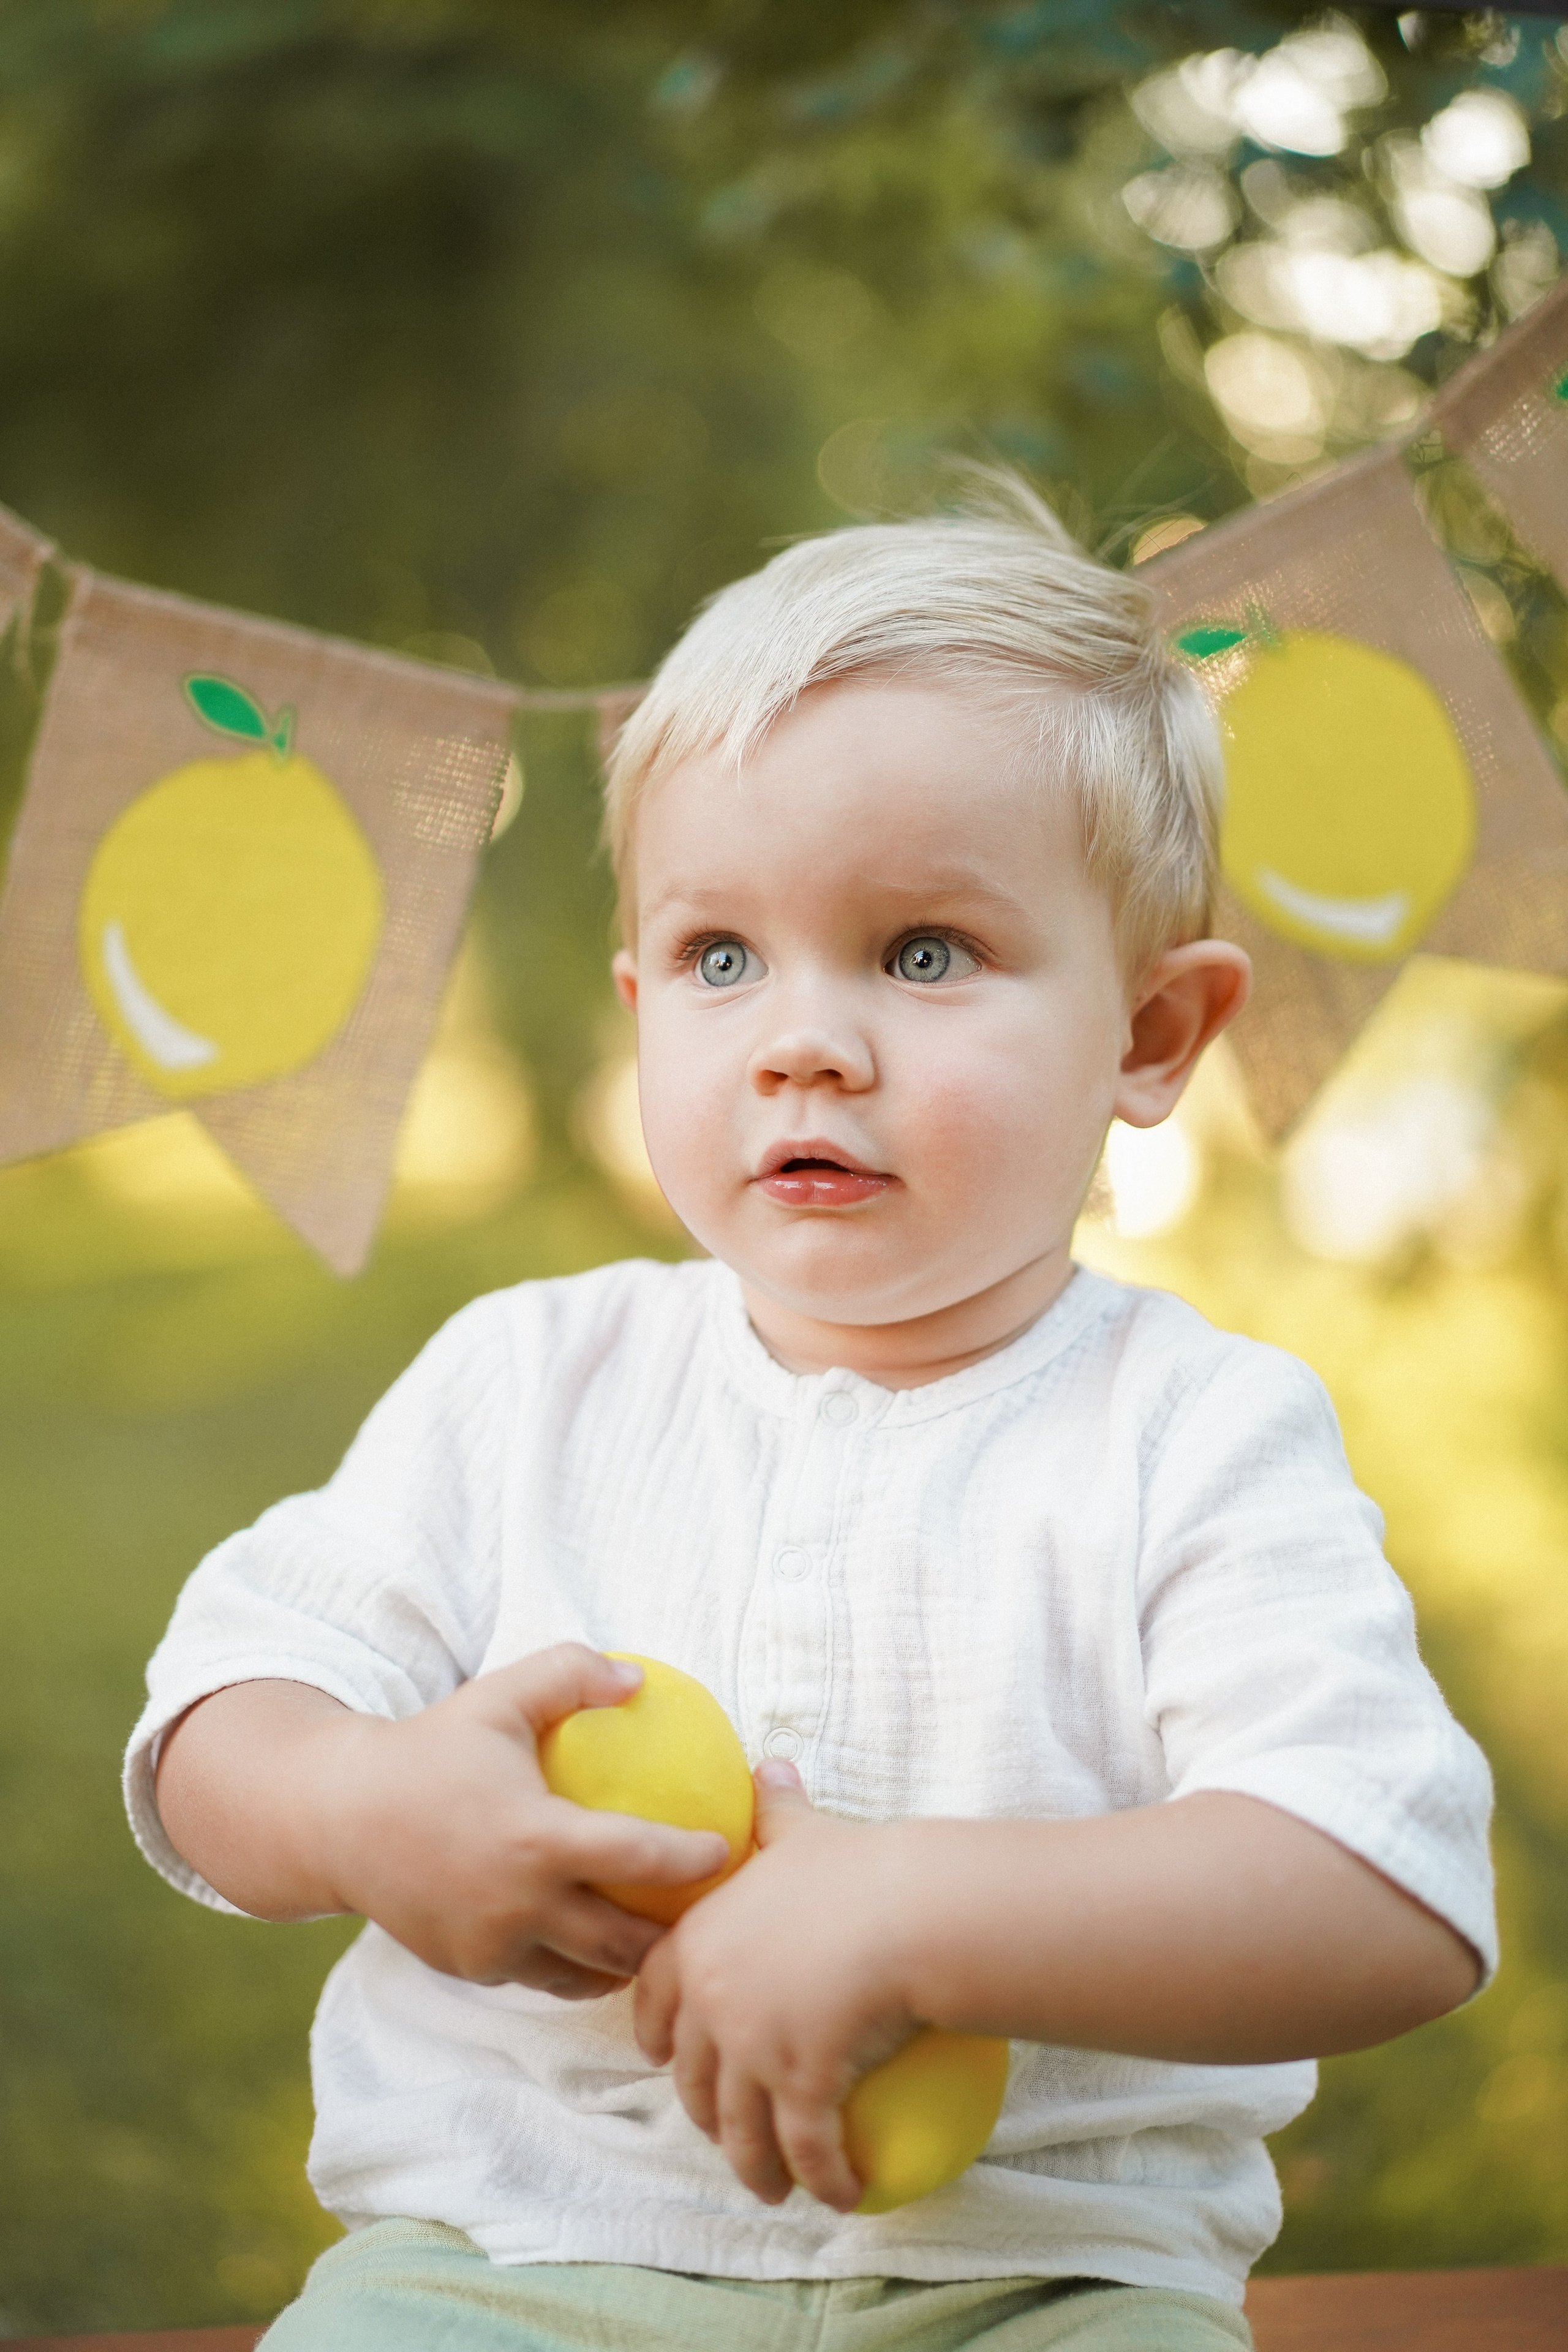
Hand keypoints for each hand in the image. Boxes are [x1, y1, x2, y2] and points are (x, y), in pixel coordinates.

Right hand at [159, 1646, 729, 1999]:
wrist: (338, 1819)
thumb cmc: (430, 1749)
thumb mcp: (497, 1696)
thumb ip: (569, 1675)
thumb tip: (637, 1679)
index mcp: (534, 1840)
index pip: (636, 1857)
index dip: (693, 1861)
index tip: (731, 1850)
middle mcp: (517, 1906)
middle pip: (625, 1943)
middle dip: (678, 1941)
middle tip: (718, 1919)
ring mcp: (493, 1947)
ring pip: (588, 1974)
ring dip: (629, 1963)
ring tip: (672, 1942)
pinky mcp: (473, 1970)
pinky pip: (543, 1975)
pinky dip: (578, 1965)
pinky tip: (604, 1942)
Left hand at [634, 1761, 919, 2210]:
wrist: (906, 1910)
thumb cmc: (857, 1866)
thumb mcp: (802, 1831)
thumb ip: (777, 1808)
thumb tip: (769, 1766)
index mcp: (701, 1943)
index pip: (653, 1996)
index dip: (651, 2032)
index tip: (657, 2056)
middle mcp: (712, 2001)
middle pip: (691, 2074)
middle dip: (702, 2110)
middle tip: (726, 2132)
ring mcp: (752, 2048)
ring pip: (739, 2126)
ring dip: (754, 2165)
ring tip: (776, 2187)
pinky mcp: (799, 2084)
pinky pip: (804, 2148)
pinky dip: (822, 2178)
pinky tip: (844, 2193)